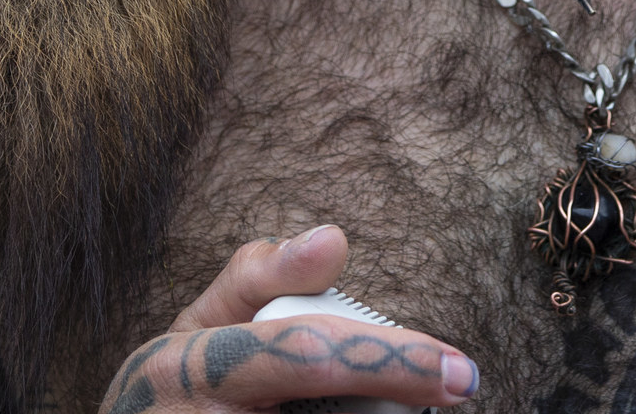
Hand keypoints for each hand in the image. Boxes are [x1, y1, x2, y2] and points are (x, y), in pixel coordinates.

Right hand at [99, 227, 477, 409]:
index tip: (462, 376)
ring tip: (363, 404)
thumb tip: (335, 239)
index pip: (313, 357)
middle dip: (386, 406)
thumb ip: (266, 274)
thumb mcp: (202, 323)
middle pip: (336, 413)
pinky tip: (350, 413)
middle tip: (429, 394)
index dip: (393, 364)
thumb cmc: (174, 388)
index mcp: (199, 368)